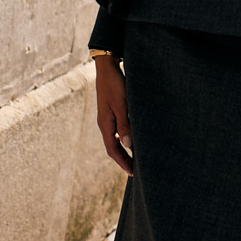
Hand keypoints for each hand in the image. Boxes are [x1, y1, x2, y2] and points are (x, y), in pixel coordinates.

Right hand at [94, 54, 133, 172]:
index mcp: (105, 124)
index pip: (112, 150)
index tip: (133, 173)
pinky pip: (116, 131)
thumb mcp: (122, 105)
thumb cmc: (115, 85)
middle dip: (123, 160)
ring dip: (124, 150)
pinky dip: (123, 139)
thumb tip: (128, 145)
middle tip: (135, 171)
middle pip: (113, 147)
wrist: (107, 68)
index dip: (122, 162)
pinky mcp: (111, 111)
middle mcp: (104, 123)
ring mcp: (107, 118)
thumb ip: (124, 124)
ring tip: (135, 158)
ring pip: (114, 139)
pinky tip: (131, 139)